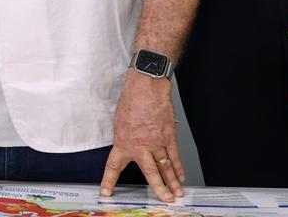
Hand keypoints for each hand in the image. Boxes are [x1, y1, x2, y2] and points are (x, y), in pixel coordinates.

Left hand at [100, 72, 183, 201]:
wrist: (146, 88)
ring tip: (177, 194)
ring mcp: (156, 142)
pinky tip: (181, 176)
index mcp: (122, 143)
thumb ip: (124, 138)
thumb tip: (127, 147)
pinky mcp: (168, 136)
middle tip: (164, 200)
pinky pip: (175, 156)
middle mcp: (139, 146)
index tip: (106, 193)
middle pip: (150, 173)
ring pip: (165, 167)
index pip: (113, 167)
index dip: (108, 181)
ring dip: (172, 182)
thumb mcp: (118, 122)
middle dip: (158, 189)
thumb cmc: (131, 101)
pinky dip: (179, 167)